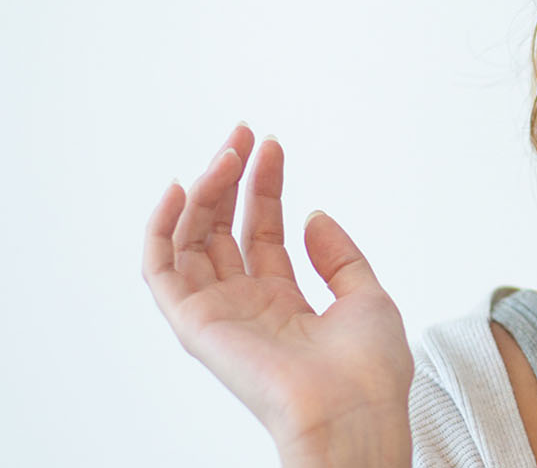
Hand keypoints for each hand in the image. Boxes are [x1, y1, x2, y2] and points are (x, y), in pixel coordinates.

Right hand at [142, 124, 413, 464]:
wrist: (353, 411)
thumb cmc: (369, 370)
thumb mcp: (368, 296)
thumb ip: (338, 255)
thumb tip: (311, 214)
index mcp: (285, 302)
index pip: (264, 232)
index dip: (266, 186)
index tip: (272, 144)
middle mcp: (247, 306)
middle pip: (224, 229)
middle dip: (231, 177)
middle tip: (243, 133)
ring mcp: (219, 313)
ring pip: (192, 240)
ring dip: (203, 192)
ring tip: (227, 153)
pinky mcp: (195, 324)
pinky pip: (159, 269)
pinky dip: (161, 227)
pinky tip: (179, 189)